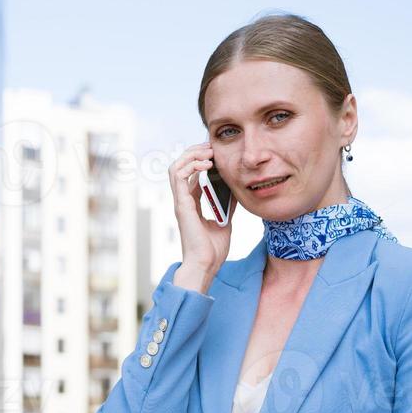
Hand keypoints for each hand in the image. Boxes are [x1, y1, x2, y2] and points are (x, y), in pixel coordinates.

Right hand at [169, 141, 234, 286]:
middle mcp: (183, 201)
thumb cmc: (213, 250)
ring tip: (208, 153)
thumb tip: (236, 190)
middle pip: (180, 166)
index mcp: (191, 204)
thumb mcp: (225, 220)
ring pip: (175, 168)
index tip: (215, 153)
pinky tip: (206, 165)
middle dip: (194, 152)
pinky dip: (191, 166)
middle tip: (211, 147)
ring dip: (191, 156)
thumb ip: (227, 204)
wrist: (206, 264)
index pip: (190, 174)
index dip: (200, 160)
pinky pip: (178, 177)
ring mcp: (180, 202)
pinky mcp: (182, 205)